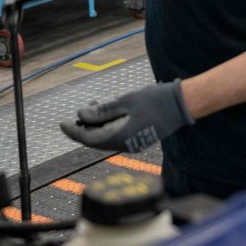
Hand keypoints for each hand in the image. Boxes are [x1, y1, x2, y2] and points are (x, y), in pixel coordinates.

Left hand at [59, 80, 190, 152]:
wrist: (182, 105)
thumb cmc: (156, 100)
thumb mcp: (126, 101)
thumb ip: (103, 110)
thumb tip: (81, 115)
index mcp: (121, 137)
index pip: (89, 138)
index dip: (74, 131)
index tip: (62, 123)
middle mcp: (126, 145)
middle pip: (97, 140)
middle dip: (85, 127)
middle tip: (81, 111)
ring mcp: (134, 143)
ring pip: (107, 137)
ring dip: (98, 125)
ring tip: (95, 107)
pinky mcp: (139, 138)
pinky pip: (117, 135)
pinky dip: (108, 125)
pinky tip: (109, 112)